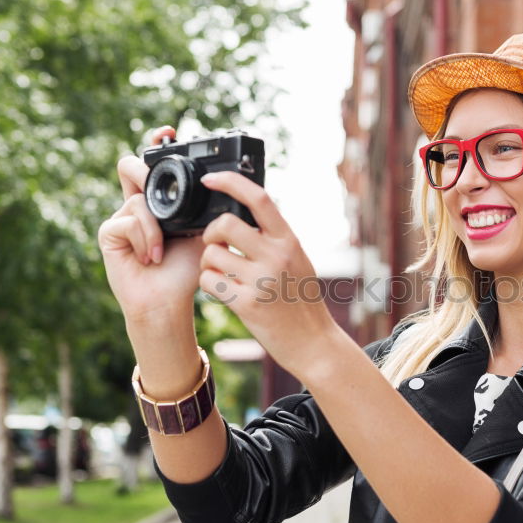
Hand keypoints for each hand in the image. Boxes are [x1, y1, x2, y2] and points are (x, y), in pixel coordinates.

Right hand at [98, 126, 203, 322]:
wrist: (170, 300)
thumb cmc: (187, 269)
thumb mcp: (205, 232)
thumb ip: (208, 208)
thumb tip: (232, 185)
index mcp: (160, 202)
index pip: (153, 165)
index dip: (156, 144)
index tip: (169, 132)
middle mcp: (137, 204)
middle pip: (129, 167)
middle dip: (146, 173)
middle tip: (159, 191)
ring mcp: (120, 217)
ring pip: (137, 199)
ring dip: (156, 227)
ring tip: (162, 249)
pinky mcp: (109, 233)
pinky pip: (129, 221)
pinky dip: (147, 239)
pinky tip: (152, 258)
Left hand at [197, 171, 339, 376]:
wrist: (314, 343)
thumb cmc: (302, 300)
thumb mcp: (298, 260)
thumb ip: (275, 239)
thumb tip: (246, 212)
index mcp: (289, 240)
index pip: (259, 198)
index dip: (230, 182)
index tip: (211, 179)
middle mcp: (276, 256)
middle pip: (225, 224)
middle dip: (210, 232)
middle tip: (215, 244)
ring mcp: (262, 281)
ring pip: (211, 255)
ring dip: (208, 263)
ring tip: (222, 273)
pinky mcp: (247, 305)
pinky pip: (210, 282)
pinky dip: (209, 284)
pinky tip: (223, 290)